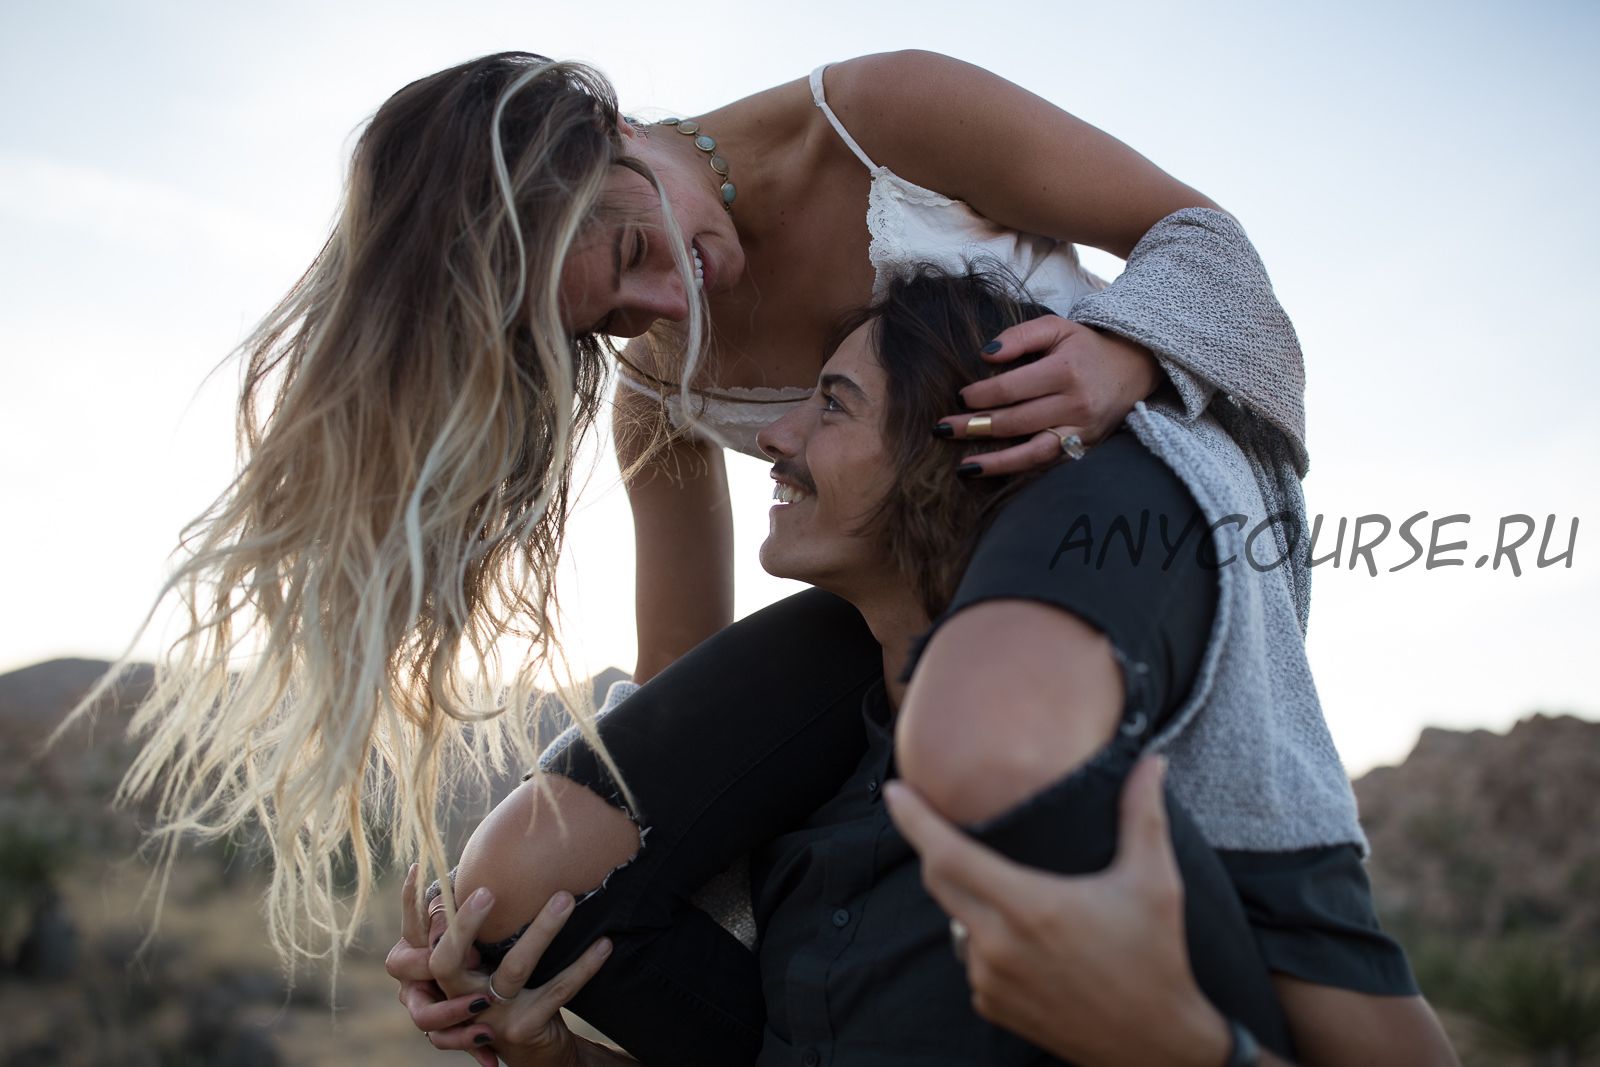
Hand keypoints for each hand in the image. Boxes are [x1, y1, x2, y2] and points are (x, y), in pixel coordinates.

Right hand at [387, 865, 614, 1065]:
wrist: (531, 1053)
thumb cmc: (505, 993)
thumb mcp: (484, 964)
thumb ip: (475, 930)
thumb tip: (483, 865)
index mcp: (444, 976)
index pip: (416, 940)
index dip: (409, 908)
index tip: (416, 868)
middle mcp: (459, 996)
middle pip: (449, 959)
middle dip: (465, 923)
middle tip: (487, 890)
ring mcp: (489, 1016)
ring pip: (513, 968)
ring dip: (542, 930)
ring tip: (565, 898)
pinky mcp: (523, 1028)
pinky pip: (557, 990)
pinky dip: (583, 965)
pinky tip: (604, 944)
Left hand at [883, 756, 1231, 1066]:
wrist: (1157, 1045)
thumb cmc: (1156, 961)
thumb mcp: (1155, 884)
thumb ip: (1144, 816)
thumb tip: (1150, 763)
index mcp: (1030, 907)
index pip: (949, 855)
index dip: (915, 820)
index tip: (895, 792)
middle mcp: (999, 945)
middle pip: (940, 882)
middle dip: (934, 849)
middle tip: (942, 824)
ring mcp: (990, 980)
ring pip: (957, 921)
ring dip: (969, 899)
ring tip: (1010, 890)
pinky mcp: (992, 1006)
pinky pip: (971, 959)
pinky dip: (985, 941)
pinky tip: (1022, 939)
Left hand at [937, 315, 1158, 476]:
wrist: (1134, 367)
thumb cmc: (1085, 347)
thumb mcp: (1056, 328)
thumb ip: (1019, 336)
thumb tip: (985, 354)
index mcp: (1065, 371)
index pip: (1012, 389)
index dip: (982, 395)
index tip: (961, 397)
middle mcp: (1075, 404)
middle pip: (1016, 421)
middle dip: (976, 427)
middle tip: (944, 428)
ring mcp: (1081, 430)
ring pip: (1032, 452)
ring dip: (995, 462)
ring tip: (964, 466)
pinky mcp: (1085, 447)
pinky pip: (1047, 463)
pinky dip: (1019, 469)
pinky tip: (993, 471)